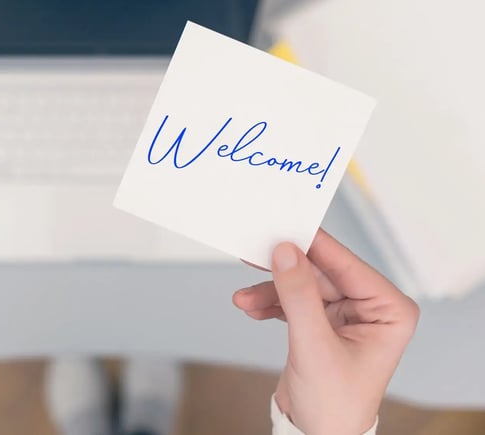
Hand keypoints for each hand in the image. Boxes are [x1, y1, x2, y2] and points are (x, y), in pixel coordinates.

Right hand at [232, 229, 418, 434]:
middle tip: (254, 255)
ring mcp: (345, 315)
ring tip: (245, 298)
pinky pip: (293, 301)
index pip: (347, 265)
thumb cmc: (335, 405)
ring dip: (271, 291)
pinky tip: (251, 306)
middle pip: (319, 272)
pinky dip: (270, 303)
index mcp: (389, 311)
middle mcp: (370, 309)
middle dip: (283, 272)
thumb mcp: (314, 346)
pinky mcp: (321, 323)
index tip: (283, 229)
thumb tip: (286, 253)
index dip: (313, 246)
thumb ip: (299, 296)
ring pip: (301, 285)